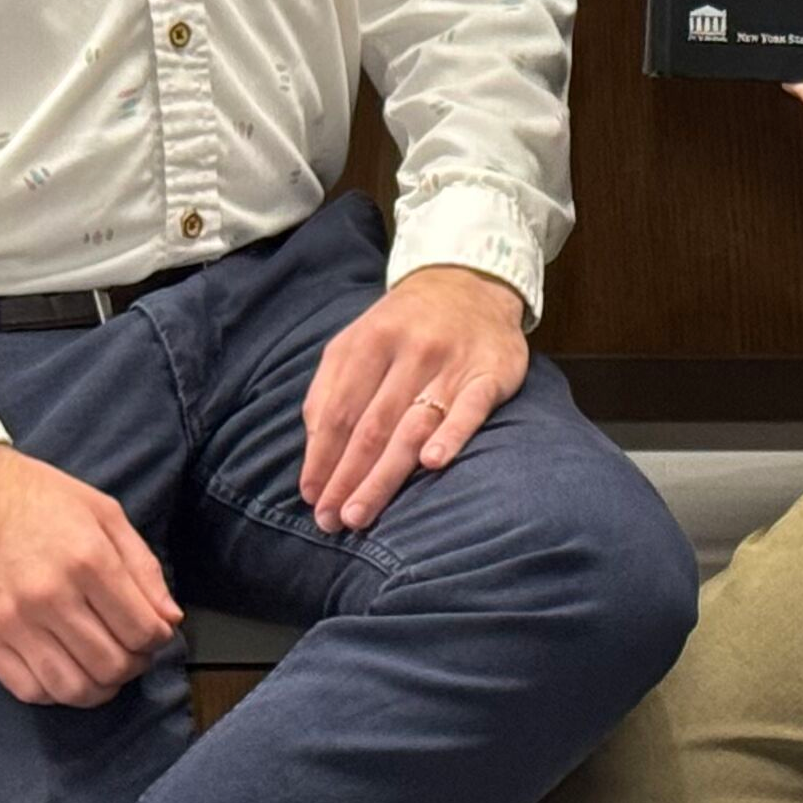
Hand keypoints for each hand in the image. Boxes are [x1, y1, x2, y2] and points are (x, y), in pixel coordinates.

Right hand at [0, 442, 185, 709]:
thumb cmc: (36, 495)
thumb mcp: (103, 512)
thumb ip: (143, 566)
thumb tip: (170, 618)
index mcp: (88, 558)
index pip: (142, 629)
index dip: (158, 639)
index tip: (154, 633)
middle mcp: (51, 595)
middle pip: (112, 664)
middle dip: (134, 665)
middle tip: (132, 652)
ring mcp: (13, 621)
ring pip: (74, 688)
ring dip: (100, 689)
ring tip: (103, 669)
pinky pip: (30, 690)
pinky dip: (57, 693)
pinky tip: (66, 672)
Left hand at [300, 263, 532, 533]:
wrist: (471, 282)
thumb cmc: (403, 325)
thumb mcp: (358, 340)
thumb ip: (331, 387)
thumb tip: (313, 448)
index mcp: (371, 341)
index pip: (340, 410)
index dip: (322, 457)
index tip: (311, 497)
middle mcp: (410, 350)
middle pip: (372, 425)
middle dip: (348, 477)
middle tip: (331, 520)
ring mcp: (452, 362)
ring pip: (413, 425)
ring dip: (385, 474)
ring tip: (361, 512)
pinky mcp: (491, 373)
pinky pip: (471, 409)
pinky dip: (451, 435)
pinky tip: (432, 463)